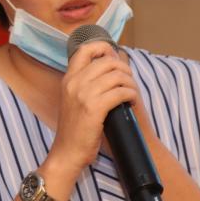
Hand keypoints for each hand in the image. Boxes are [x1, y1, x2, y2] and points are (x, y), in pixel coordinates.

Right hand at [47, 41, 138, 173]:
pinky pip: (121, 92)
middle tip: (129, 81)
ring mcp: (83, 95)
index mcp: (68, 79)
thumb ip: (86, 83)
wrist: (67, 153)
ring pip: (117, 77)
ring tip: (132, 94)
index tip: (114, 56)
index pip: (85, 50)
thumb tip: (110, 68)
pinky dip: (131, 95)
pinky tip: (131, 102)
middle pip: (107, 62)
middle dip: (124, 69)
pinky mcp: (94, 109)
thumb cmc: (74, 129)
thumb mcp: (73, 100)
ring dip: (130, 84)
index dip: (103, 47)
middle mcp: (74, 83)